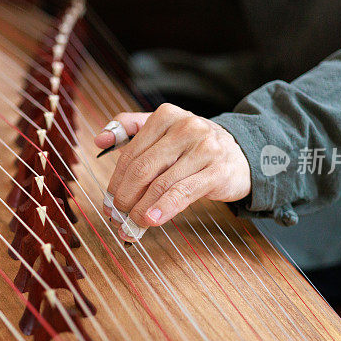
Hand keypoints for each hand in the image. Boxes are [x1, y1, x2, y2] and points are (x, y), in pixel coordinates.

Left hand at [94, 103, 250, 241]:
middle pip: (143, 169)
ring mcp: (204, 148)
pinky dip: (163, 209)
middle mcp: (186, 127)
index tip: (108, 201)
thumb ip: (130, 129)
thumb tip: (99, 140)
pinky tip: (152, 221)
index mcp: (166, 115)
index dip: (116, 181)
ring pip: (161, 184)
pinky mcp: (218, 171)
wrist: (241, 154)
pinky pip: (183, 193)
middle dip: (124, 197)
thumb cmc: (193, 146)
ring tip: (131, 225)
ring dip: (141, 209)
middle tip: (117, 216)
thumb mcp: (164, 130)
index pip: (131, 153)